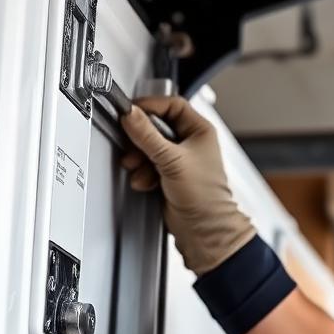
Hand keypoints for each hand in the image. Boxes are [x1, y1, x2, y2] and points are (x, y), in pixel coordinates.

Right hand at [120, 95, 256, 275]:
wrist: (204, 229)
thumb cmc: (204, 196)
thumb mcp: (171, 159)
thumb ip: (147, 135)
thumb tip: (130, 115)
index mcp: (200, 130)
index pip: (171, 105)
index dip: (150, 106)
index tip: (131, 111)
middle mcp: (190, 143)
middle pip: (155, 126)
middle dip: (141, 139)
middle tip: (131, 144)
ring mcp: (179, 160)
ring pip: (149, 147)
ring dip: (140, 158)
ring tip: (138, 168)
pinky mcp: (168, 176)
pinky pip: (148, 165)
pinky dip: (143, 173)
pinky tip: (146, 182)